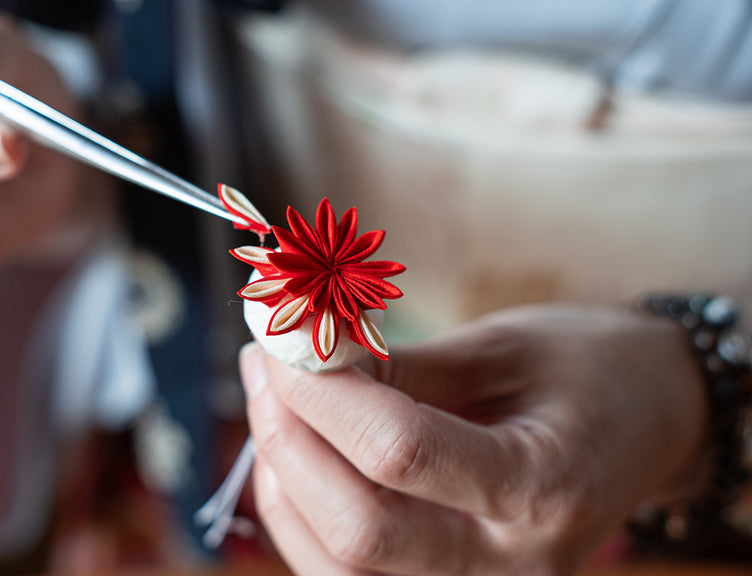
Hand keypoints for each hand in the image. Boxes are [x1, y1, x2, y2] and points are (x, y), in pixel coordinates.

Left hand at [241, 304, 708, 574]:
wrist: (652, 422)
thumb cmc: (592, 369)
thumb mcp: (506, 346)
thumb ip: (402, 364)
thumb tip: (301, 355)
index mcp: (543, 487)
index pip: (399, 452)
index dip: (320, 391)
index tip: (277, 334)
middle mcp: (512, 564)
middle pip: (357, 530)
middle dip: (287, 438)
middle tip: (260, 364)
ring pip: (339, 567)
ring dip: (282, 481)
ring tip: (267, 400)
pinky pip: (348, 574)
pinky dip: (303, 516)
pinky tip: (292, 453)